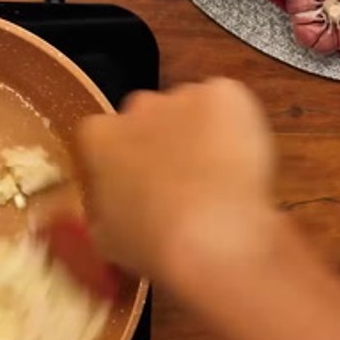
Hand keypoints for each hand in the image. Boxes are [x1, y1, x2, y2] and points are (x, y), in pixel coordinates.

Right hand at [75, 78, 276, 280]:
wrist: (212, 237)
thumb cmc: (152, 244)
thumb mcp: (106, 236)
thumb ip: (104, 207)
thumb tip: (111, 205)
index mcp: (99, 136)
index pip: (105, 137)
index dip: (125, 159)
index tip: (139, 183)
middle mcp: (136, 106)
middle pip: (147, 116)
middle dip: (160, 140)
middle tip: (180, 181)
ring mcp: (182, 96)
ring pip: (190, 109)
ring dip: (199, 132)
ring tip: (217, 176)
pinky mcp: (224, 95)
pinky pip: (229, 103)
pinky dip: (236, 124)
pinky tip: (240, 160)